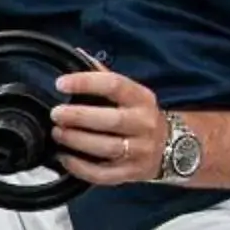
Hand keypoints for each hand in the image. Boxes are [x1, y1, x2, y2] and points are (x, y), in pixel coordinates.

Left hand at [51, 67, 167, 184]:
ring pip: (107, 147)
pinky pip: (104, 174)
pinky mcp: (131, 173)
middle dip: (79, 116)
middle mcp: (144, 124)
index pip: (115, 85)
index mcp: (142, 98)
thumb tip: (79, 55)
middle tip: (55, 113)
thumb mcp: (131, 93)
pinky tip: (64, 158)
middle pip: (111, 120)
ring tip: (57, 133)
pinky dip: (81, 168)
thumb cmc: (140, 116)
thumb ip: (105, 76)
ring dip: (77, 141)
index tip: (61, 83)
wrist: (174, 147)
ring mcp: (139, 150)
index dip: (86, 82)